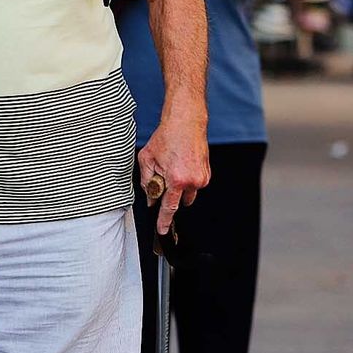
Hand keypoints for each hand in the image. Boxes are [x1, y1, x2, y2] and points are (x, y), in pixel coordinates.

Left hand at [137, 121, 209, 236]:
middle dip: (170, 194)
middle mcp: (193, 181)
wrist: (185, 122)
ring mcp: (202, 177)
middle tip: (162, 177)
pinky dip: (186, 179)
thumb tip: (150, 196)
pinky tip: (180, 164)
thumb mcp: (147, 159)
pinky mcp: (206, 172)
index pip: (169, 208)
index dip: (164, 221)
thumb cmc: (167, 137)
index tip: (162, 230)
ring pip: (187, 192)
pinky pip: (194, 184)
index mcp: (177, 179)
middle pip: (179, 200)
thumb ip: (146, 181)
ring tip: (172, 167)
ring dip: (178, 186)